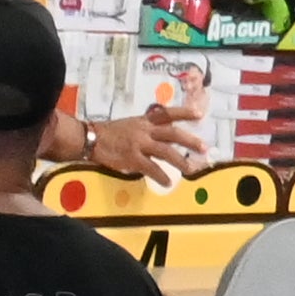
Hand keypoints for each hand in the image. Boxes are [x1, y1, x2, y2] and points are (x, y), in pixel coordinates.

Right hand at [72, 110, 192, 181]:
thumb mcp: (131, 123)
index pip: (168, 113)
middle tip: (204, 148)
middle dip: (190, 141)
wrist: (89, 138)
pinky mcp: (132, 158)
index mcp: (145, 120)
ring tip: (192, 170)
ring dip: (181, 162)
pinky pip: (151, 168)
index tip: (200, 114)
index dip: (184, 113)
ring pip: (166, 152)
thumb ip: (147, 128)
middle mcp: (145, 130)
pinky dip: (161, 176)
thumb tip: (164, 136)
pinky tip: (168, 183)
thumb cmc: (110, 132)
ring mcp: (139, 144)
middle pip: (172, 133)